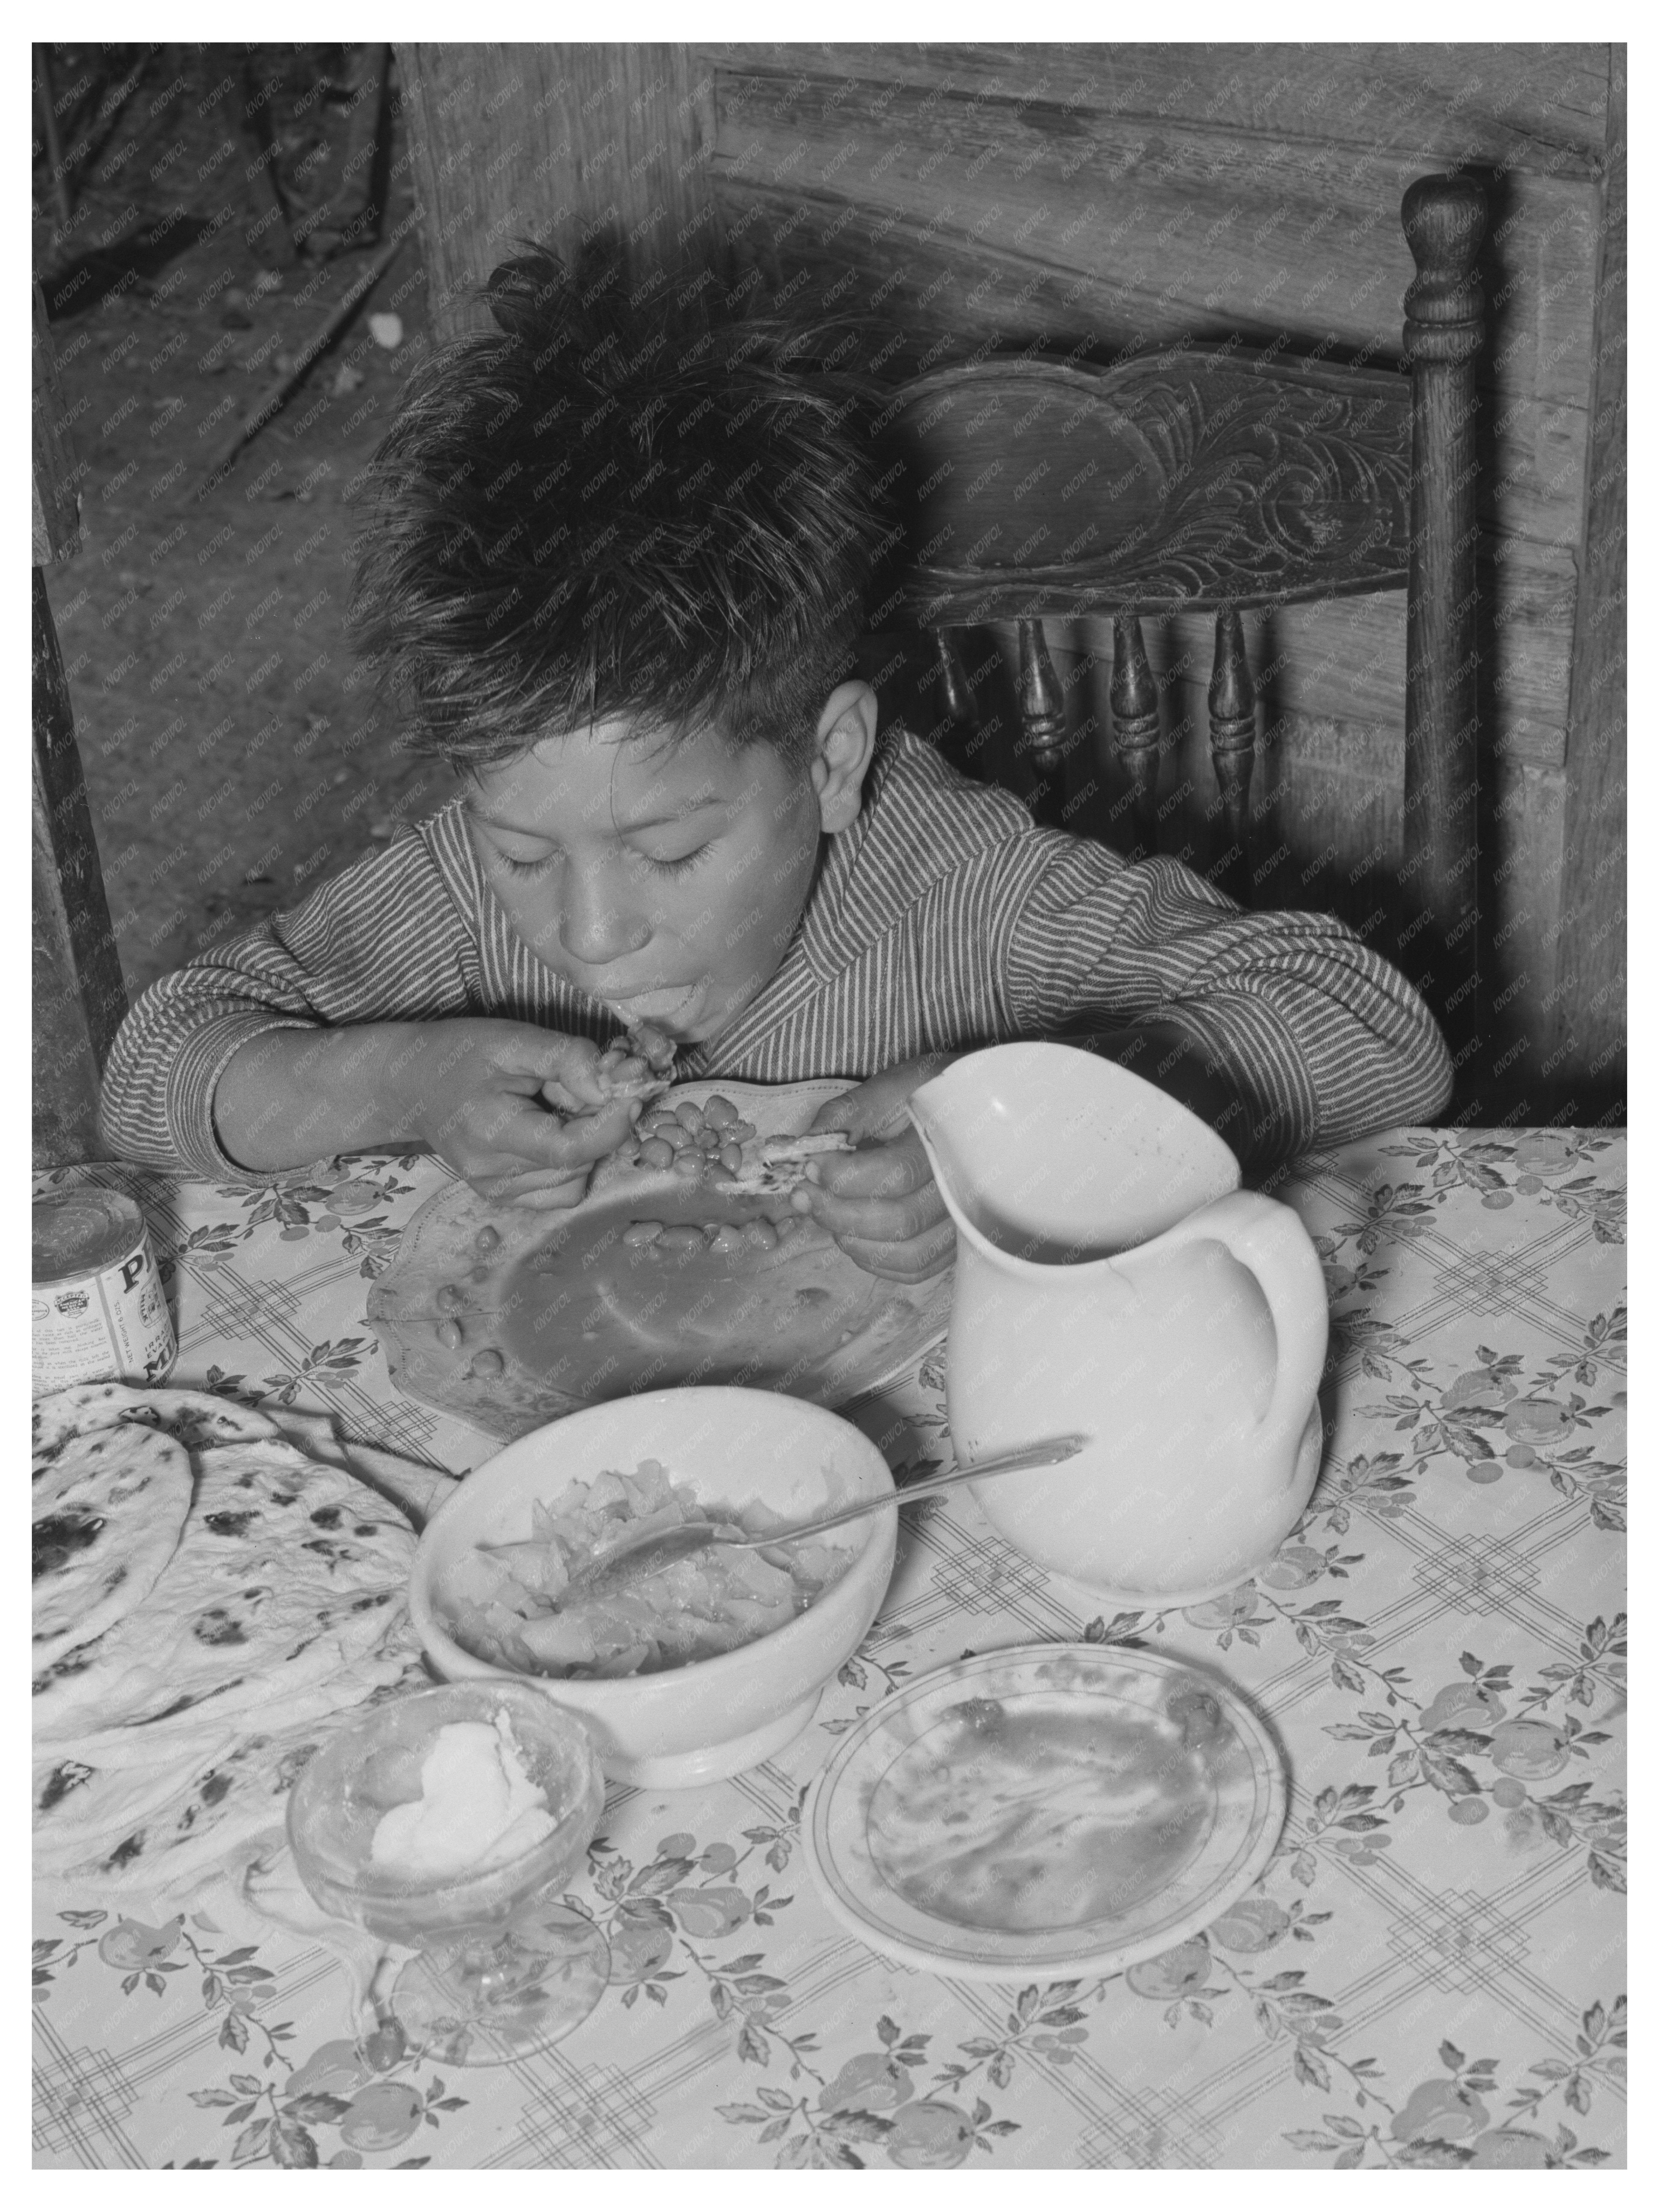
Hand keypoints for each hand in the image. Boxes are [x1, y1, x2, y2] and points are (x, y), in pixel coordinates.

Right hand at [404, 1019, 643, 1207]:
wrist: (409, 1083)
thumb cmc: (461, 1053)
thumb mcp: (514, 1040)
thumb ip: (568, 1059)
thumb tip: (615, 1087)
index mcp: (490, 1131)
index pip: (570, 1149)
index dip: (612, 1125)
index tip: (632, 1093)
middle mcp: (492, 1174)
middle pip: (578, 1162)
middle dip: (599, 1125)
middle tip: (584, 1088)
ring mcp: (496, 1191)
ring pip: (576, 1179)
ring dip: (586, 1144)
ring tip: (557, 1107)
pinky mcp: (502, 1197)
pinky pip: (560, 1191)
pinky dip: (572, 1164)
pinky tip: (552, 1131)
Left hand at [789, 1056, 962, 1281]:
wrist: (977, 1109)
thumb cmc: (930, 1095)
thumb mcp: (892, 1087)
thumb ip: (848, 1113)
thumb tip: (807, 1149)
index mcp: (949, 1140)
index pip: (895, 1174)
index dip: (843, 1177)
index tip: (810, 1165)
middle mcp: (964, 1188)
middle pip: (898, 1221)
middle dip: (837, 1212)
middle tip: (803, 1194)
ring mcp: (964, 1222)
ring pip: (907, 1254)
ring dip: (854, 1240)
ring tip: (826, 1213)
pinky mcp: (955, 1242)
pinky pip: (915, 1269)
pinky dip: (876, 1261)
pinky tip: (852, 1235)